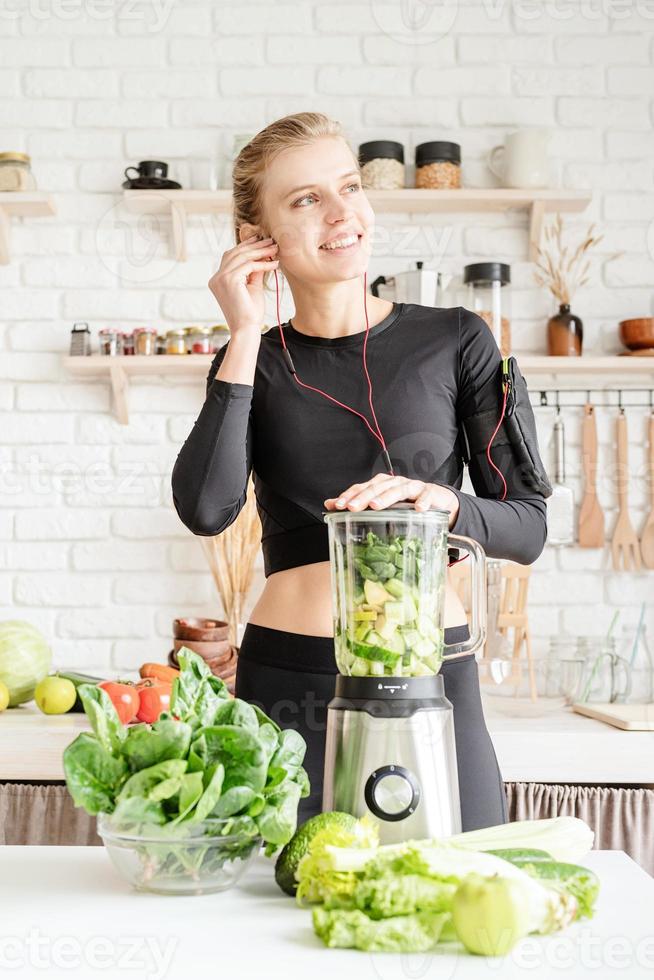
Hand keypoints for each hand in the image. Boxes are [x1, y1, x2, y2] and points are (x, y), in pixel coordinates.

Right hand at [207, 233, 278, 339]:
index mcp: (218, 279)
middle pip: (235, 253)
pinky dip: (263, 263)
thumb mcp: (252, 287)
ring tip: (275, 249)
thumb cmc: (250, 313)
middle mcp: (216, 278)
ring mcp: (220, 279)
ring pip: (242, 257)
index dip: (246, 247)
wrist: (246, 329)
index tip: (260, 241)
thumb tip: (262, 255)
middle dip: (254, 246)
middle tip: (271, 241)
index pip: (231, 256)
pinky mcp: (229, 281)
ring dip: (260, 251)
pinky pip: (248, 266)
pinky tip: (274, 264)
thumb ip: (254, 271)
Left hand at [324, 473, 459, 527]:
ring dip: (387, 497)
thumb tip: (330, 504)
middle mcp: (394, 482)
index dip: (349, 495)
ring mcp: (412, 486)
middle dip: (364, 497)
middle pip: (377, 488)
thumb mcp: (381, 502)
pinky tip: (418, 510)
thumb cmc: (404, 502)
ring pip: (398, 490)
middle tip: (352, 508)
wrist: (435, 499)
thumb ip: (357, 503)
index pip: (362, 487)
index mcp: (381, 484)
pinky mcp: (428, 493)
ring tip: (376, 506)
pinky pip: (425, 496)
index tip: (337, 505)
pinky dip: (422, 502)